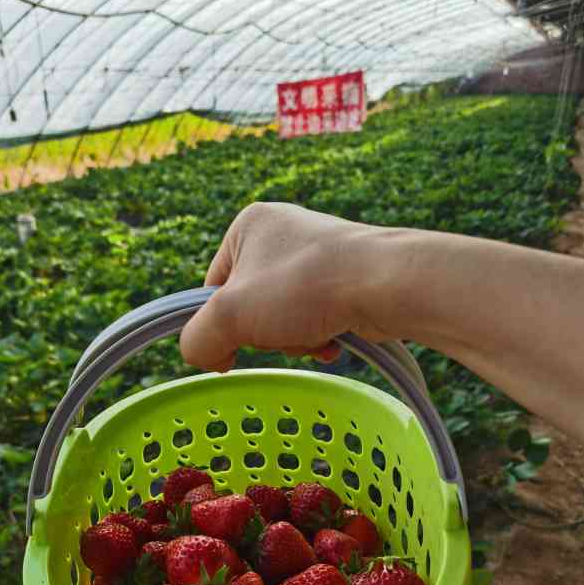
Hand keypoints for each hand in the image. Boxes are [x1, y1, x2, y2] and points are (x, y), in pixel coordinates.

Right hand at [180, 202, 394, 372]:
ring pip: (283, 318)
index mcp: (247, 225)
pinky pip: (314, 318)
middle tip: (285, 333)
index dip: (222, 324)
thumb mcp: (230, 316)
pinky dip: (319, 336)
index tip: (239, 344)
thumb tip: (207, 358)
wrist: (386, 285)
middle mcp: (282, 233)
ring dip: (294, 339)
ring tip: (315, 335)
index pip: (212, 288)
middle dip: (267, 333)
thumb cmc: (304, 288)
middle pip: (250, 307)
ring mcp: (316, 255)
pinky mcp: (344, 278)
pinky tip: (333, 340)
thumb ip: (197, 340)